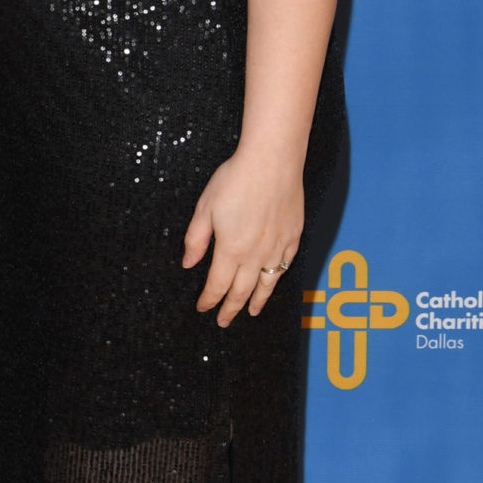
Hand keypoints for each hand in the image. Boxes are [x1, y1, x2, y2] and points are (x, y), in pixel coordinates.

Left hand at [182, 148, 302, 327]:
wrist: (272, 161)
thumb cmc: (236, 180)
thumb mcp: (205, 208)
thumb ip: (196, 240)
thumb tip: (189, 264)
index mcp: (231, 250)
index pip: (217, 285)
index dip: (209, 300)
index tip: (203, 308)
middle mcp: (256, 254)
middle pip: (242, 291)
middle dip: (231, 308)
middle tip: (224, 321)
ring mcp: (278, 247)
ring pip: (267, 283)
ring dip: (258, 301)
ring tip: (252, 313)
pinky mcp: (293, 236)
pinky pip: (286, 265)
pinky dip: (278, 278)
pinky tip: (274, 280)